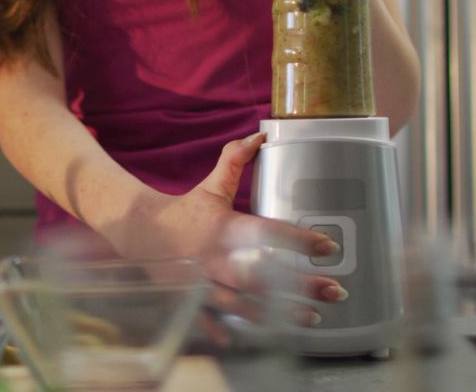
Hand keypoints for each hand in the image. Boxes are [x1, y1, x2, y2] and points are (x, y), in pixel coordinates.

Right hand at [140, 134, 348, 331]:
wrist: (139, 232)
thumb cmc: (185, 211)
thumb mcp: (211, 186)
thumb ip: (234, 160)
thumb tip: (261, 132)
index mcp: (224, 228)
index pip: (267, 232)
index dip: (299, 239)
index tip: (329, 246)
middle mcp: (214, 258)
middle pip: (262, 276)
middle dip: (300, 286)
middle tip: (335, 291)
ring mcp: (200, 283)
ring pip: (243, 304)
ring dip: (278, 314)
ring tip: (313, 319)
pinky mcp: (188, 300)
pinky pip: (210, 320)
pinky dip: (226, 331)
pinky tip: (256, 341)